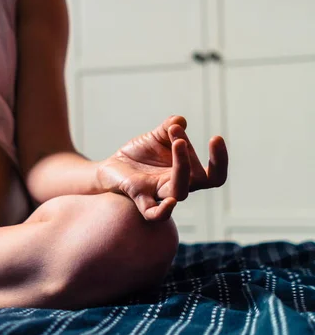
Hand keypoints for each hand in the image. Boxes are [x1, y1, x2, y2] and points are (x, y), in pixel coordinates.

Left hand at [97, 116, 227, 221]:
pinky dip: (163, 211)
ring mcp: (159, 193)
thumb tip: (179, 121)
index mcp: (187, 174)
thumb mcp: (157, 135)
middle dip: (191, 154)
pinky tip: (171, 202)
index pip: (214, 175)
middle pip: (199, 180)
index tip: (216, 138)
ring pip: (179, 191)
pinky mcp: (140, 196)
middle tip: (178, 134)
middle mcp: (177, 186)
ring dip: (182, 166)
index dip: (220, 160)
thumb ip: (170, 127)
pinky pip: (153, 213)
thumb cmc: (140, 154)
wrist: (113, 166)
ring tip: (178, 142)